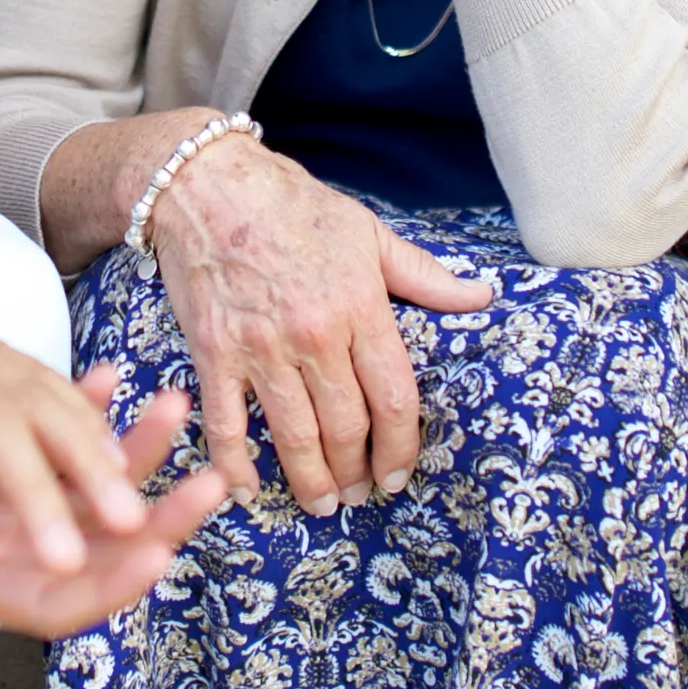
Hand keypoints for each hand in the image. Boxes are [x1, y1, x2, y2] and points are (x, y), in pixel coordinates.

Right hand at [149, 132, 492, 511]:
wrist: (206, 184)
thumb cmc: (292, 205)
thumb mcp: (368, 232)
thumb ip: (424, 275)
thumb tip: (481, 297)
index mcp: (359, 306)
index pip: (393, 397)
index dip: (401, 447)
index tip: (399, 474)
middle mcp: (313, 334)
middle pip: (347, 426)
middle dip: (357, 471)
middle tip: (360, 494)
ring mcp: (260, 347)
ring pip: (294, 436)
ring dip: (311, 481)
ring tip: (323, 504)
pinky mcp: (213, 352)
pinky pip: (226, 424)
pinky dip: (235, 466)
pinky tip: (247, 492)